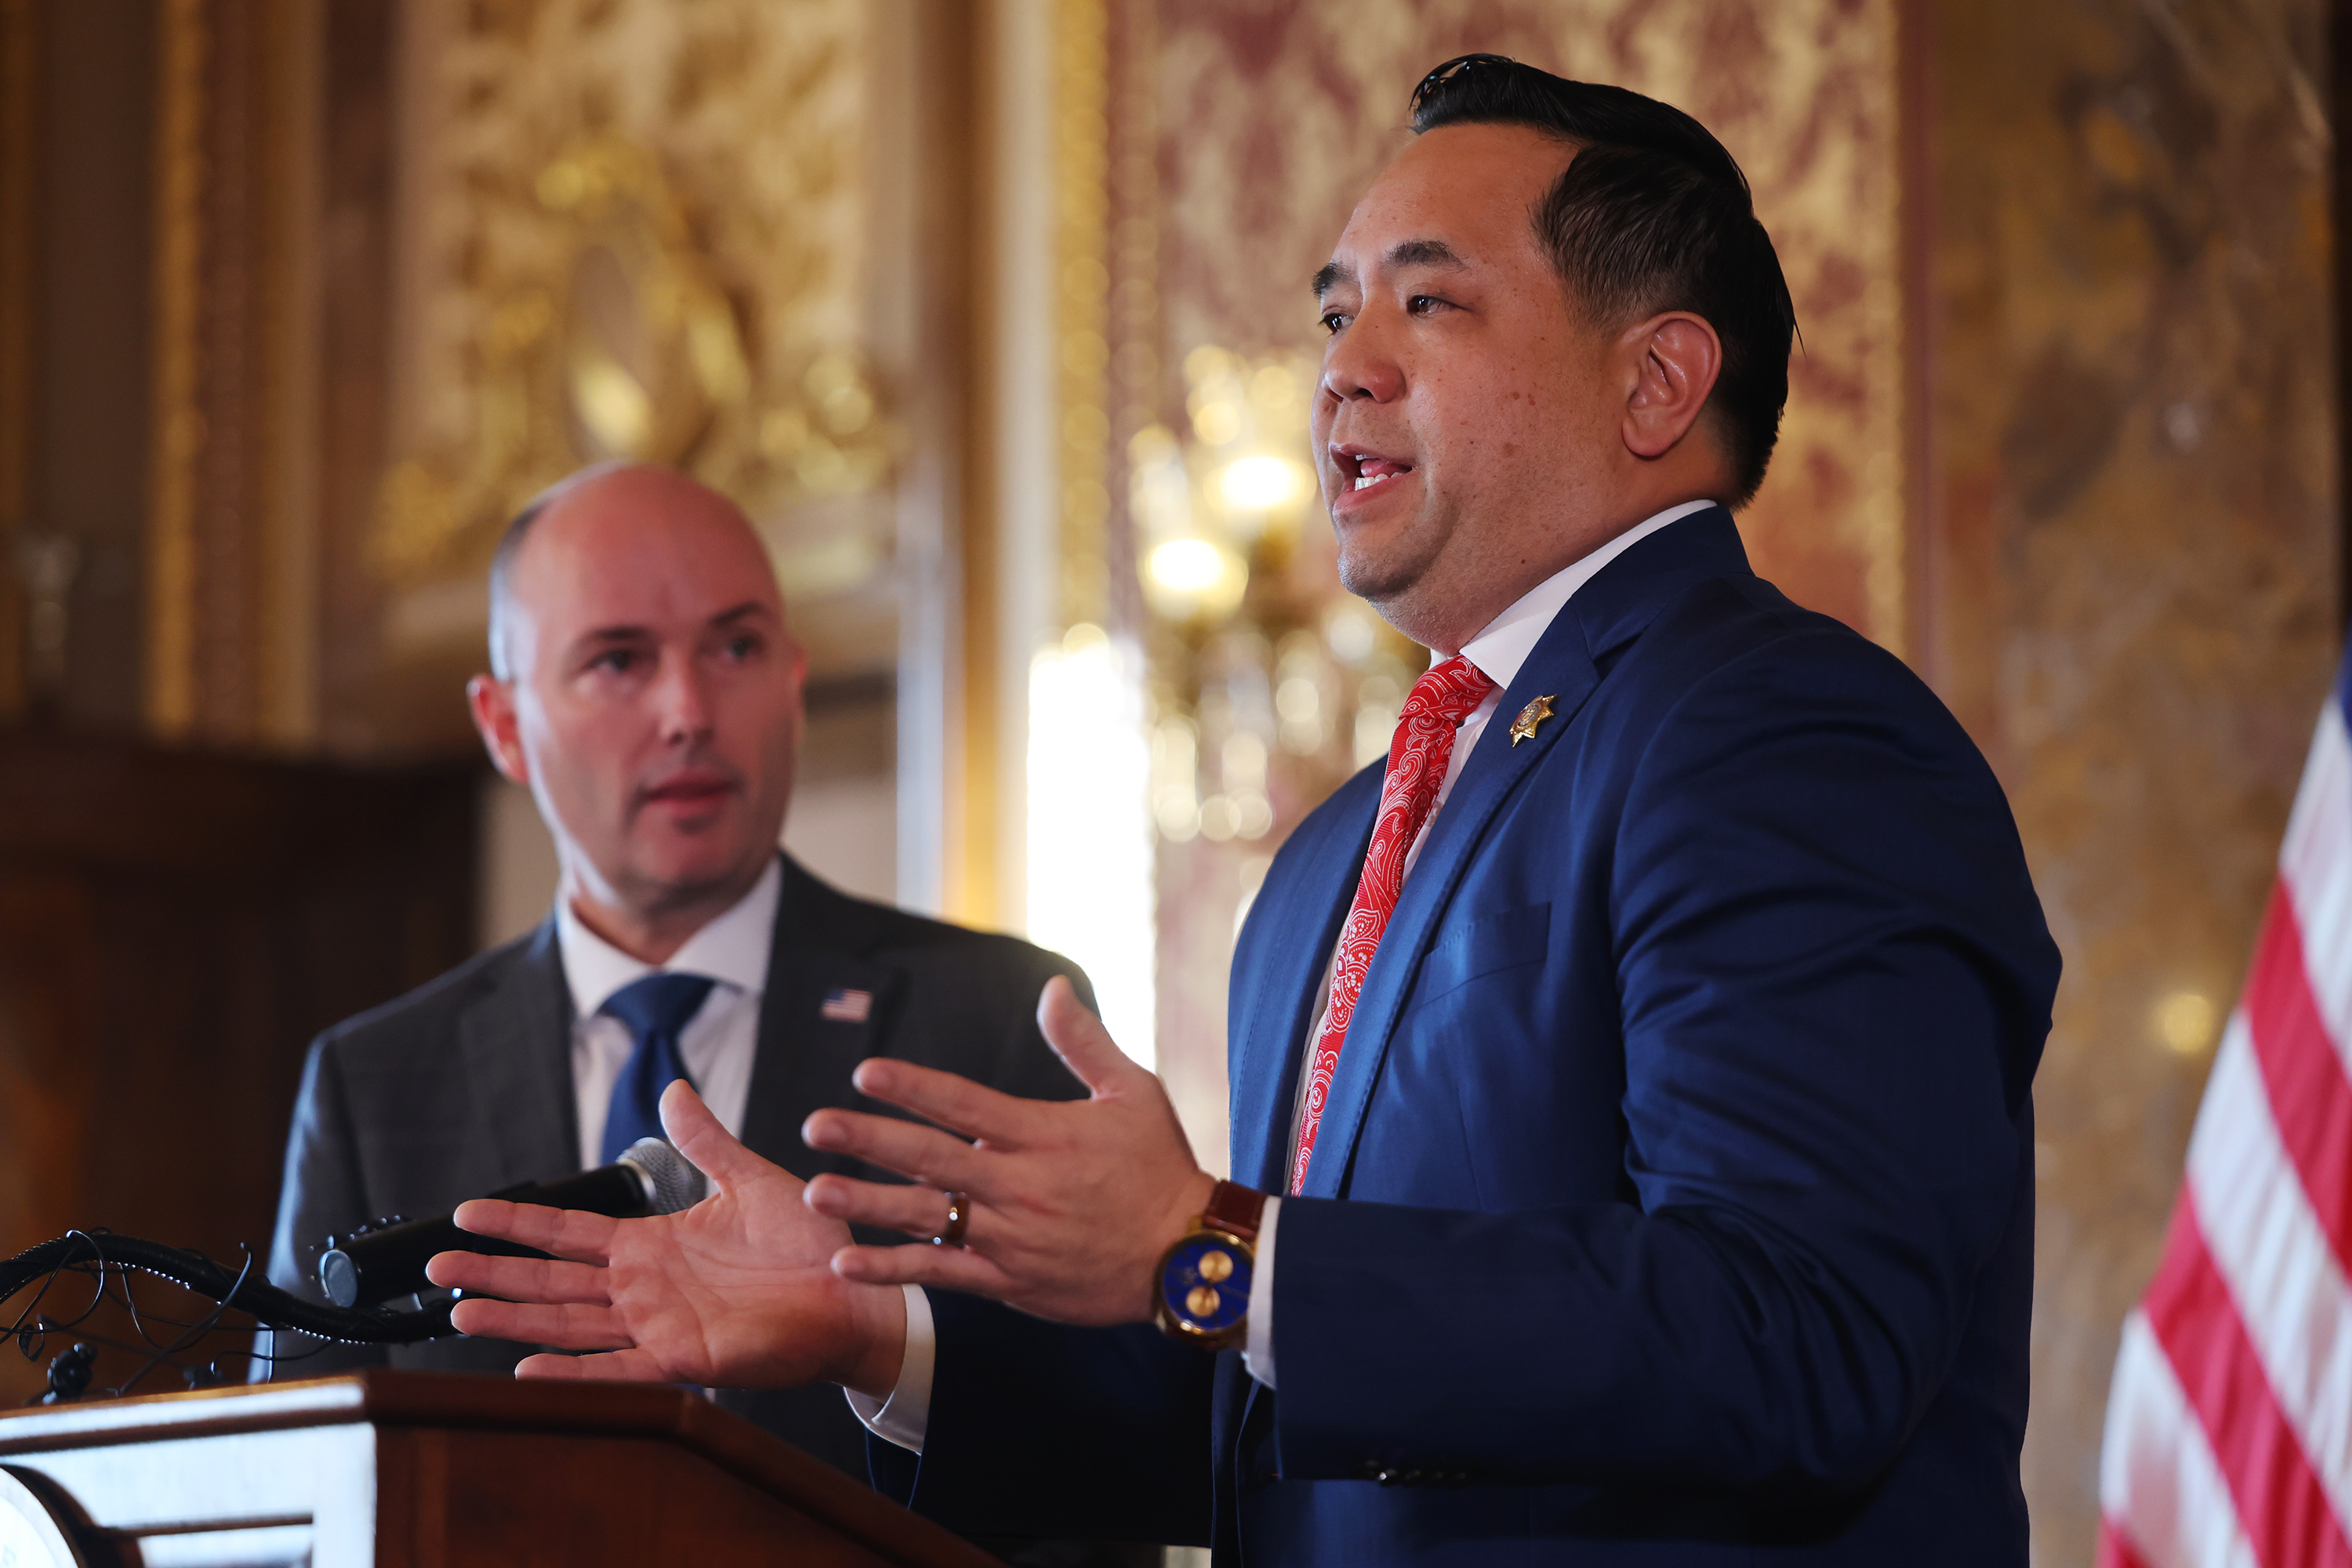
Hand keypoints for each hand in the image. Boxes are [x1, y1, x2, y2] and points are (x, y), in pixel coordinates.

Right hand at [426, 1081, 907, 1395]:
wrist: (852, 1291)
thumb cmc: (808, 1241)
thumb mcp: (751, 1179)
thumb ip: (706, 1141)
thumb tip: (675, 1089)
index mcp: (651, 1244)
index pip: (568, 1231)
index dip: (518, 1222)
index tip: (467, 1211)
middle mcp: (643, 1288)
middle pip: (549, 1280)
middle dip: (492, 1273)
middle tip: (435, 1266)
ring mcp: (657, 1326)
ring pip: (567, 1324)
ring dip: (513, 1321)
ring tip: (458, 1314)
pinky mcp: (683, 1359)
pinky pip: (617, 1368)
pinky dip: (573, 1371)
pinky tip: (527, 1369)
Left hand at [800, 975, 1217, 1325]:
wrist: (1185, 1254)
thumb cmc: (1160, 1166)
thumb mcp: (1133, 1091)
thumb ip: (1082, 1040)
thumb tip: (1053, 987)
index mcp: (1043, 1134)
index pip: (966, 1104)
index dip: (915, 1087)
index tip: (866, 1072)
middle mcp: (1019, 1184)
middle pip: (933, 1158)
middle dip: (871, 1138)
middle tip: (818, 1124)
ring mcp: (1012, 1236)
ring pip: (928, 1218)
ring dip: (869, 1204)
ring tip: (816, 1191)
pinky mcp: (1010, 1280)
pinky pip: (943, 1274)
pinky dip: (895, 1269)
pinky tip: (848, 1262)